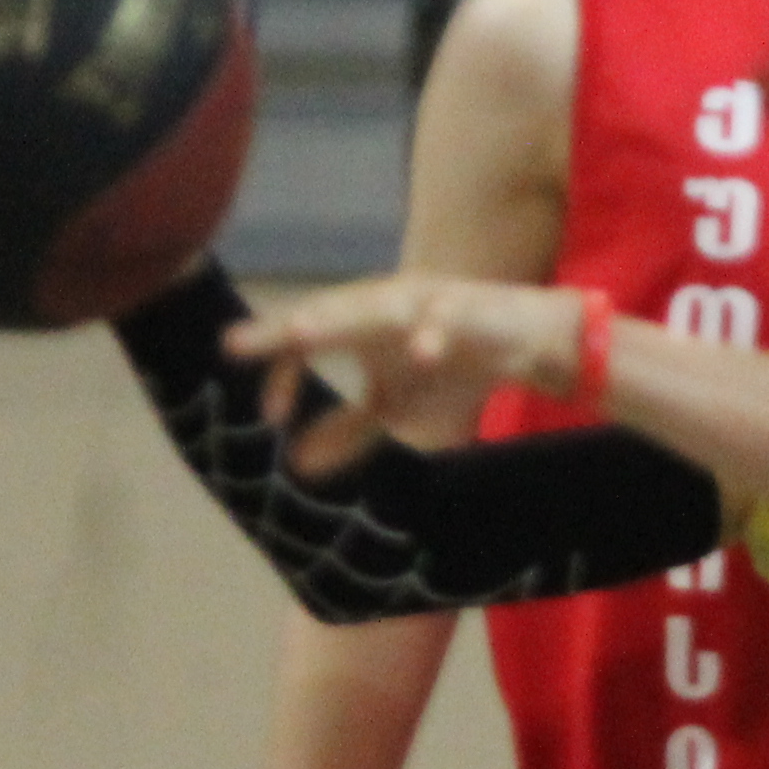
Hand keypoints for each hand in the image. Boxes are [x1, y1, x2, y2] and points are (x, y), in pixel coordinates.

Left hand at [226, 276, 590, 475]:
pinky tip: (419, 353)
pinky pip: (449, 321)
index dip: (281, 374)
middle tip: (236, 345)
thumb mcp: (395, 406)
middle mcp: (385, 304)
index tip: (270, 419)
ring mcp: (427, 302)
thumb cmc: (457, 367)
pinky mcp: (471, 310)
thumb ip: (348, 429)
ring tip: (304, 333)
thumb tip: (295, 466)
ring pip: (377, 308)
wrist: (532, 342)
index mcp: (361, 323)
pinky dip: (434, 334)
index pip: (304, 342)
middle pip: (325, 314)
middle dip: (284, 330)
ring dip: (342, 319)